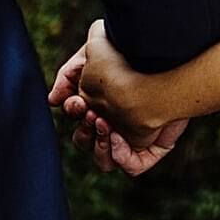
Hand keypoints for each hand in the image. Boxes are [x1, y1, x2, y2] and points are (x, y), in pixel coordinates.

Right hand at [49, 39, 187, 176]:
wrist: (167, 58)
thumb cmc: (131, 53)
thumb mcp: (95, 52)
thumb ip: (69, 74)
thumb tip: (52, 101)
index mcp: (102, 102)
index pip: (78, 116)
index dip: (73, 110)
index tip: (77, 100)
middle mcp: (116, 122)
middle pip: (86, 141)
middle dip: (84, 130)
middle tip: (92, 113)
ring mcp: (134, 137)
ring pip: (104, 160)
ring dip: (98, 144)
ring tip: (104, 123)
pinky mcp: (152, 147)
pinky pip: (131, 167)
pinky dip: (120, 155)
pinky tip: (118, 135)